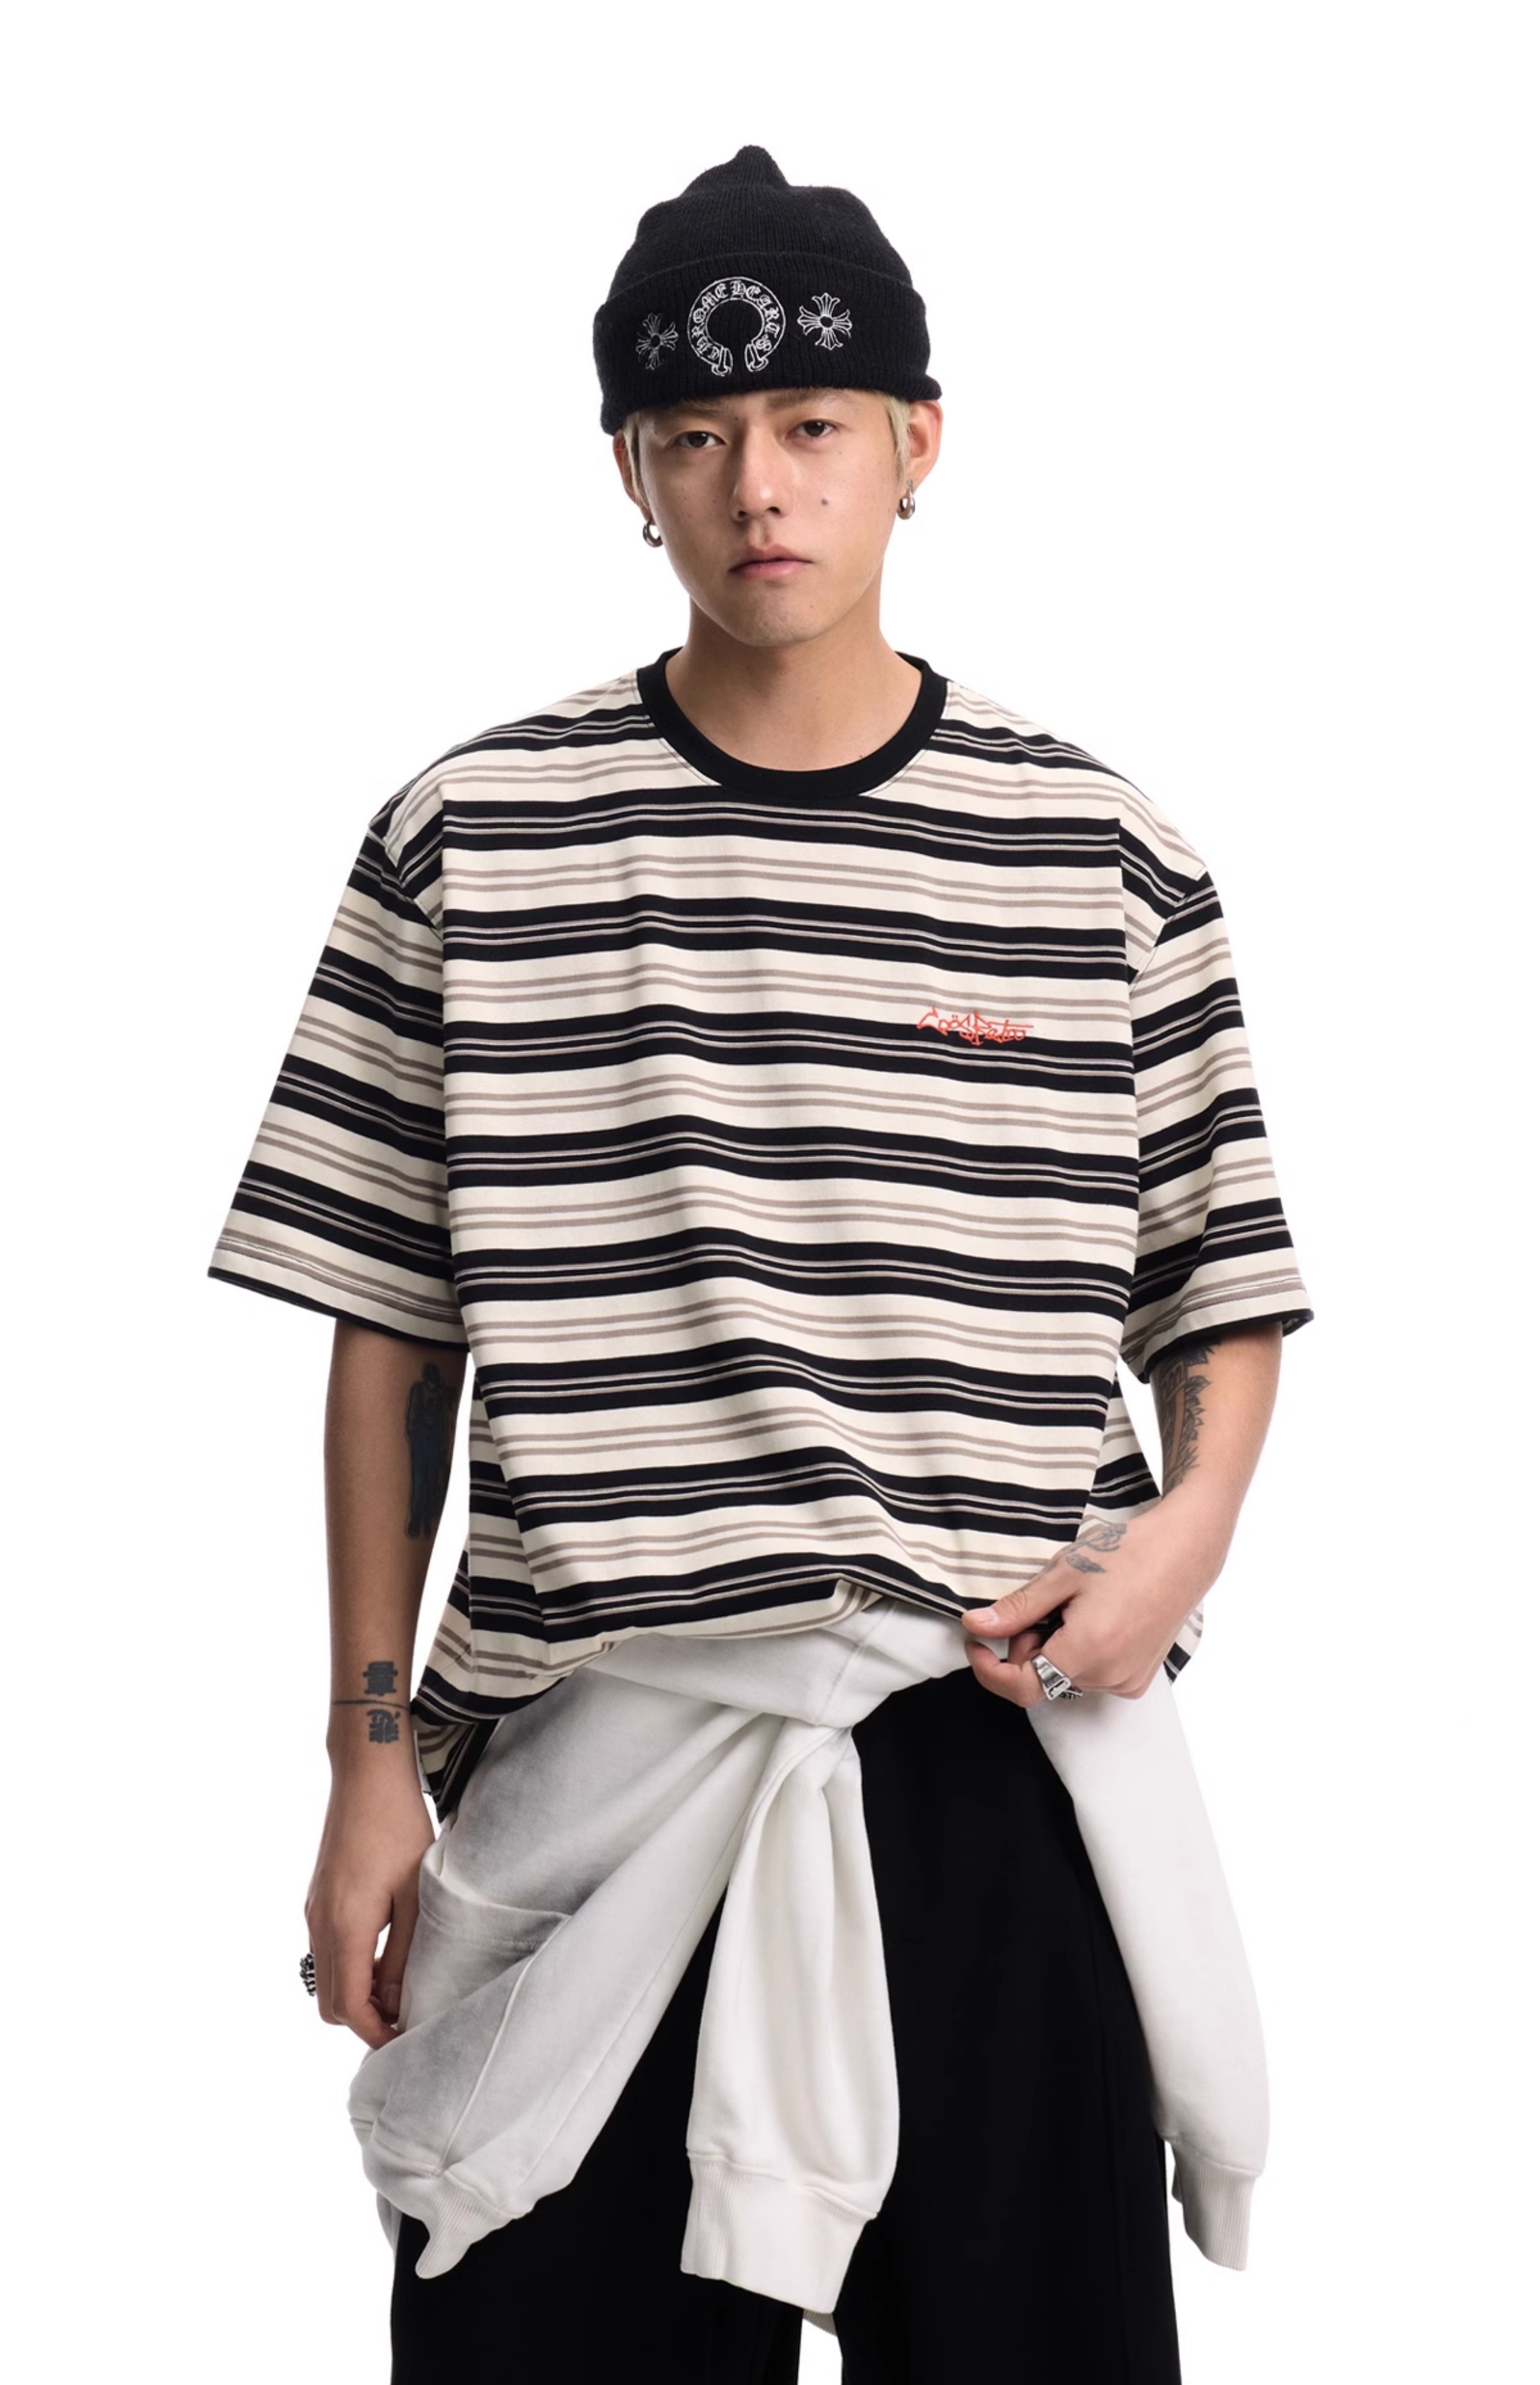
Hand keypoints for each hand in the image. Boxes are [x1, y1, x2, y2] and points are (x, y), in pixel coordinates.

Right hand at [304, 1765, 435, 2047]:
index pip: (348, 2005)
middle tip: (403, 2020)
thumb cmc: (399, 1828)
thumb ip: (404, 1953)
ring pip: (324, 1977)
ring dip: (355, 1995)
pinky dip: (348, 1969)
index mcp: (346, 1926)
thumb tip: (396, 2003)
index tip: (402, 2041)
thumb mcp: (415, 1894)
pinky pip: (325, 1951)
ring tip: (398, 1990)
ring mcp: (314, 1910)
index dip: (374, 2033)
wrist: (367, 1777)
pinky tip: (383, 1957)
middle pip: (329, 2002)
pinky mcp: (317, 1898)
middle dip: (362, 2021)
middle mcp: (320, 1923)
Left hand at [959, 1497, 1229, 1708]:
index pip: (1022, 1687)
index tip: (974, 1641)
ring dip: (1056, 1647)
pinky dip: (1080, 1652)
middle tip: (1045, 1602)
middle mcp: (1109, 1677)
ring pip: (1065, 1676)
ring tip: (1078, 1605)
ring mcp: (1127, 1681)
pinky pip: (1091, 1674)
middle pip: (1042, 1678)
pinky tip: (1097, 1617)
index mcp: (1087, 1652)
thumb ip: (1017, 1609)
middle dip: (1029, 1645)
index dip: (989, 1669)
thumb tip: (976, 1626)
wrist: (1183, 1551)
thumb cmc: (1125, 1554)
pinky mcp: (1139, 1677)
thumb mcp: (1062, 1574)